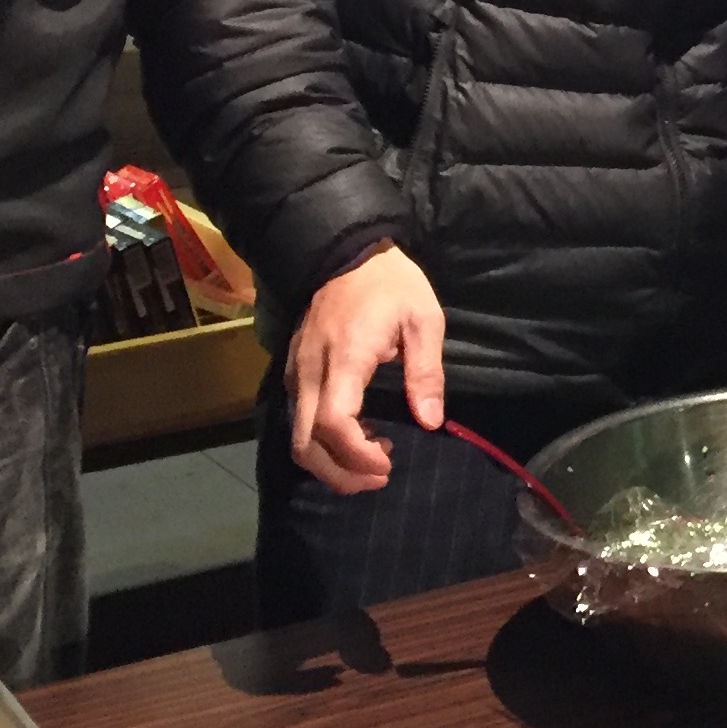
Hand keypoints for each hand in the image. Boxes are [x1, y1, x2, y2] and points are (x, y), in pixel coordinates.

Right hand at [285, 242, 443, 495]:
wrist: (344, 250)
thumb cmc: (389, 283)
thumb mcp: (422, 318)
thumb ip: (425, 371)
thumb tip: (432, 420)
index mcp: (345, 358)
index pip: (334, 424)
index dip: (357, 455)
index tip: (388, 462)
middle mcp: (311, 372)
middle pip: (306, 445)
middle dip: (341, 474)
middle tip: (381, 476)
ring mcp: (297, 373)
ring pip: (297, 438)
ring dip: (330, 462)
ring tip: (372, 459)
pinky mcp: (295, 372)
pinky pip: (299, 420)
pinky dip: (322, 442)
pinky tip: (358, 435)